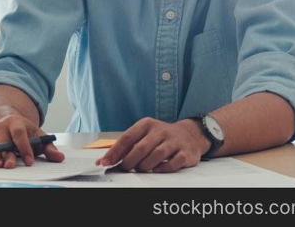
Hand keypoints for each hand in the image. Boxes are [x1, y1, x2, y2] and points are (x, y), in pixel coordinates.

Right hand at [0, 113, 63, 168]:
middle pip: (4, 142)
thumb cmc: (23, 131)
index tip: (30, 160)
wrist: (7, 120)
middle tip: (11, 165)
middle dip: (7, 155)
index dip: (24, 147)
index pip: (20, 134)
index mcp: (16, 123)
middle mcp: (1, 127)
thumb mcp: (37, 135)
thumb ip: (48, 147)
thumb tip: (60, 157)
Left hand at [96, 118, 210, 172]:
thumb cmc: (161, 137)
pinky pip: (173, 163)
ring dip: (145, 165)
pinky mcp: (185, 152)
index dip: (115, 152)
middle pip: (141, 148)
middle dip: (129, 161)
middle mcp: (160, 131)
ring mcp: (174, 141)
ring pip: (156, 155)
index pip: (127, 137)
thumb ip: (124, 147)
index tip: (105, 162)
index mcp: (146, 124)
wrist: (190, 134)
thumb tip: (103, 160)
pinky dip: (162, 168)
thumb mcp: (143, 135)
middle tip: (125, 168)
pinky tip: (156, 170)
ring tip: (141, 169)